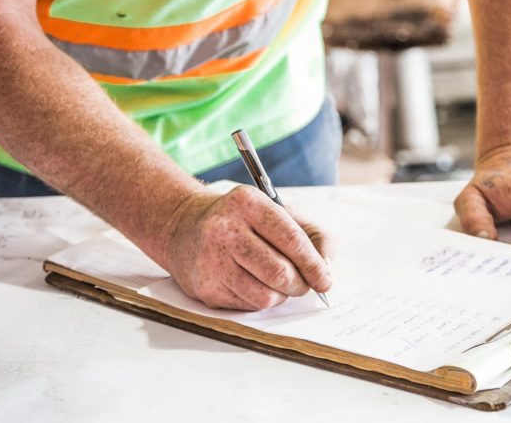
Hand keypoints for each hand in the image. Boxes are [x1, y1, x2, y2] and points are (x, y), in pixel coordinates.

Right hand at [160, 186, 332, 310]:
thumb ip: (312, 235)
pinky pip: (248, 306)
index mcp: (248, 203)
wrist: (184, 227)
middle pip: (280, 273)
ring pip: (265, 296)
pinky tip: (251, 283)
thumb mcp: (277, 212)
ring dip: (280, 296)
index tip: (325, 280)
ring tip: (276, 282)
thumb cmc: (242, 222)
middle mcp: (225, 229)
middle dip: (300, 285)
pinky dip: (259, 300)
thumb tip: (327, 266)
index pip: (291, 240)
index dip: (314, 265)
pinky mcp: (205, 287)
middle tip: (302, 284)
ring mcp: (211, 260)